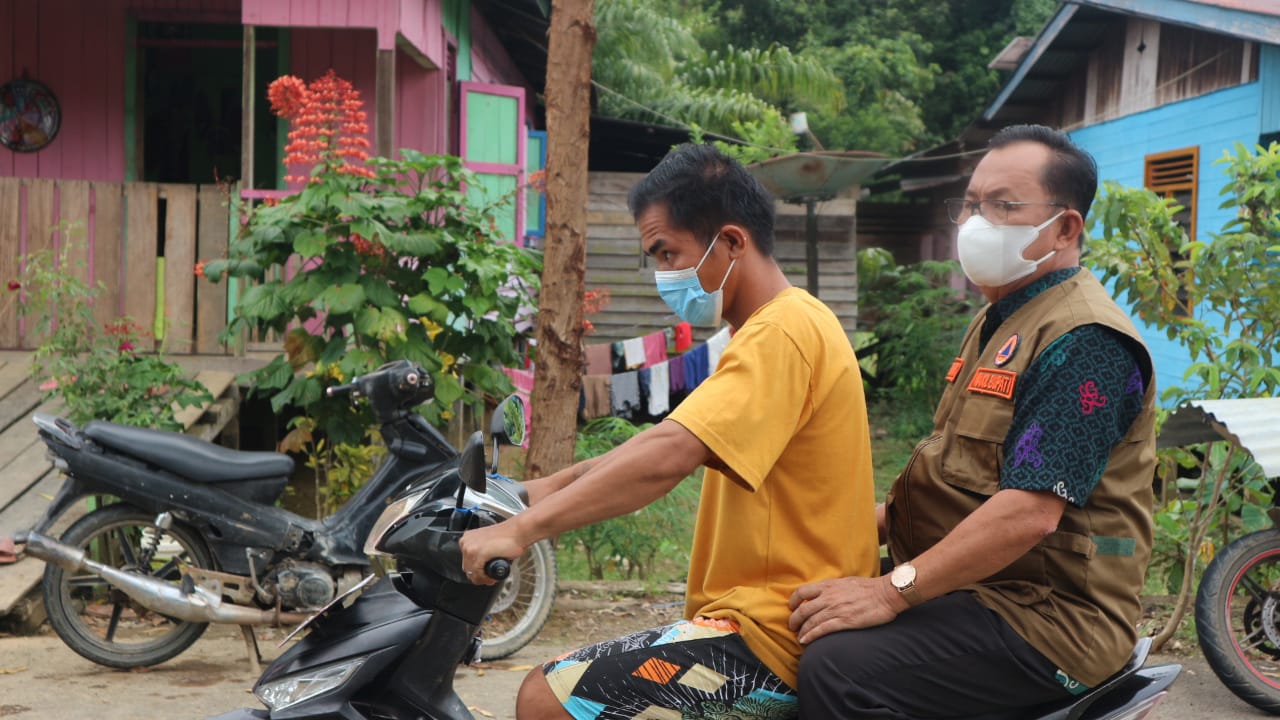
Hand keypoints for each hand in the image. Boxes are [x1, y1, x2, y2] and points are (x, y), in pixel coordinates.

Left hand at [459, 523, 525, 585]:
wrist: (519, 531)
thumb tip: (481, 566)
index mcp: (467, 538)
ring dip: (482, 579)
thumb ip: (482, 551)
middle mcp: (466, 542)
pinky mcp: (479, 554)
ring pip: (472, 572)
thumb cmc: (509, 536)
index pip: (466, 561)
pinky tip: (492, 577)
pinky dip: (485, 578)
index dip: (475, 571)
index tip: (483, 575)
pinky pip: (478, 573)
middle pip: (467, 568)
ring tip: (492, 579)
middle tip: (489, 578)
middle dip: (478, 576)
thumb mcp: (489, 543)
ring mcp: (471, 548)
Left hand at [787, 576, 904, 643]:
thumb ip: (833, 587)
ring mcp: (836, 610)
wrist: (886, 594)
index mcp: (828, 586)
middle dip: (794, 620)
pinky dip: (811, 636)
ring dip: (802, 631)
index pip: (802, 592)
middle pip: (803, 609)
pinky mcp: (844, 621)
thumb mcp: (846, 581)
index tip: (792, 607)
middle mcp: (829, 597)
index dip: (793, 601)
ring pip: (811, 621)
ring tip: (799, 637)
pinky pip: (822, 630)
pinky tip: (805, 641)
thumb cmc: (869, 587)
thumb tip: (824, 592)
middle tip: (792, 626)